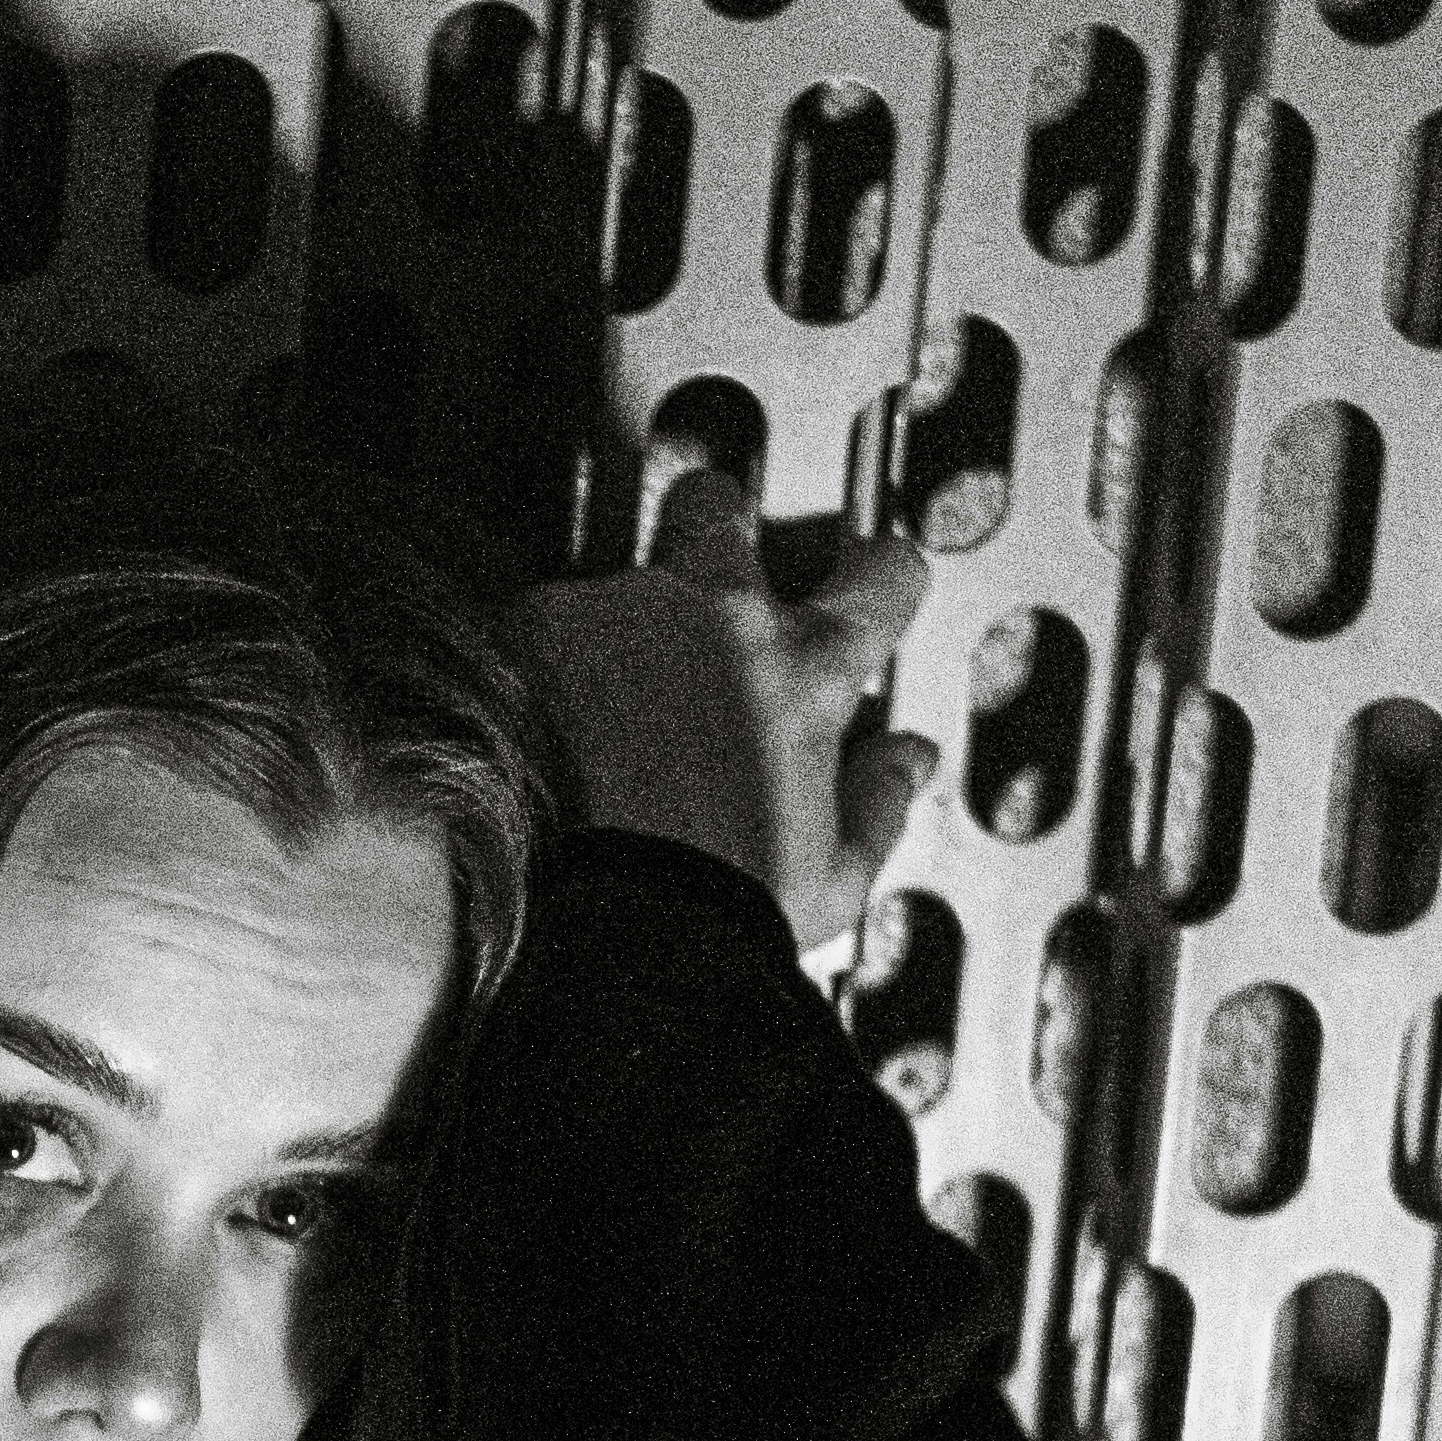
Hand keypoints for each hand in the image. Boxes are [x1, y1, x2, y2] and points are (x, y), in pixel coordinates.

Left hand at [508, 475, 938, 953]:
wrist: (606, 934)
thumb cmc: (721, 914)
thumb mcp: (833, 876)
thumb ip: (878, 801)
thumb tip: (905, 758)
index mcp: (810, 667)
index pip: (882, 569)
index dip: (880, 577)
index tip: (867, 585)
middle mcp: (721, 615)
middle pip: (718, 506)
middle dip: (714, 528)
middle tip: (700, 580)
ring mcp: (624, 612)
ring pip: (616, 573)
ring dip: (615, 620)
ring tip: (600, 702)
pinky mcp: (536, 631)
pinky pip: (539, 622)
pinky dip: (541, 663)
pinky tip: (545, 728)